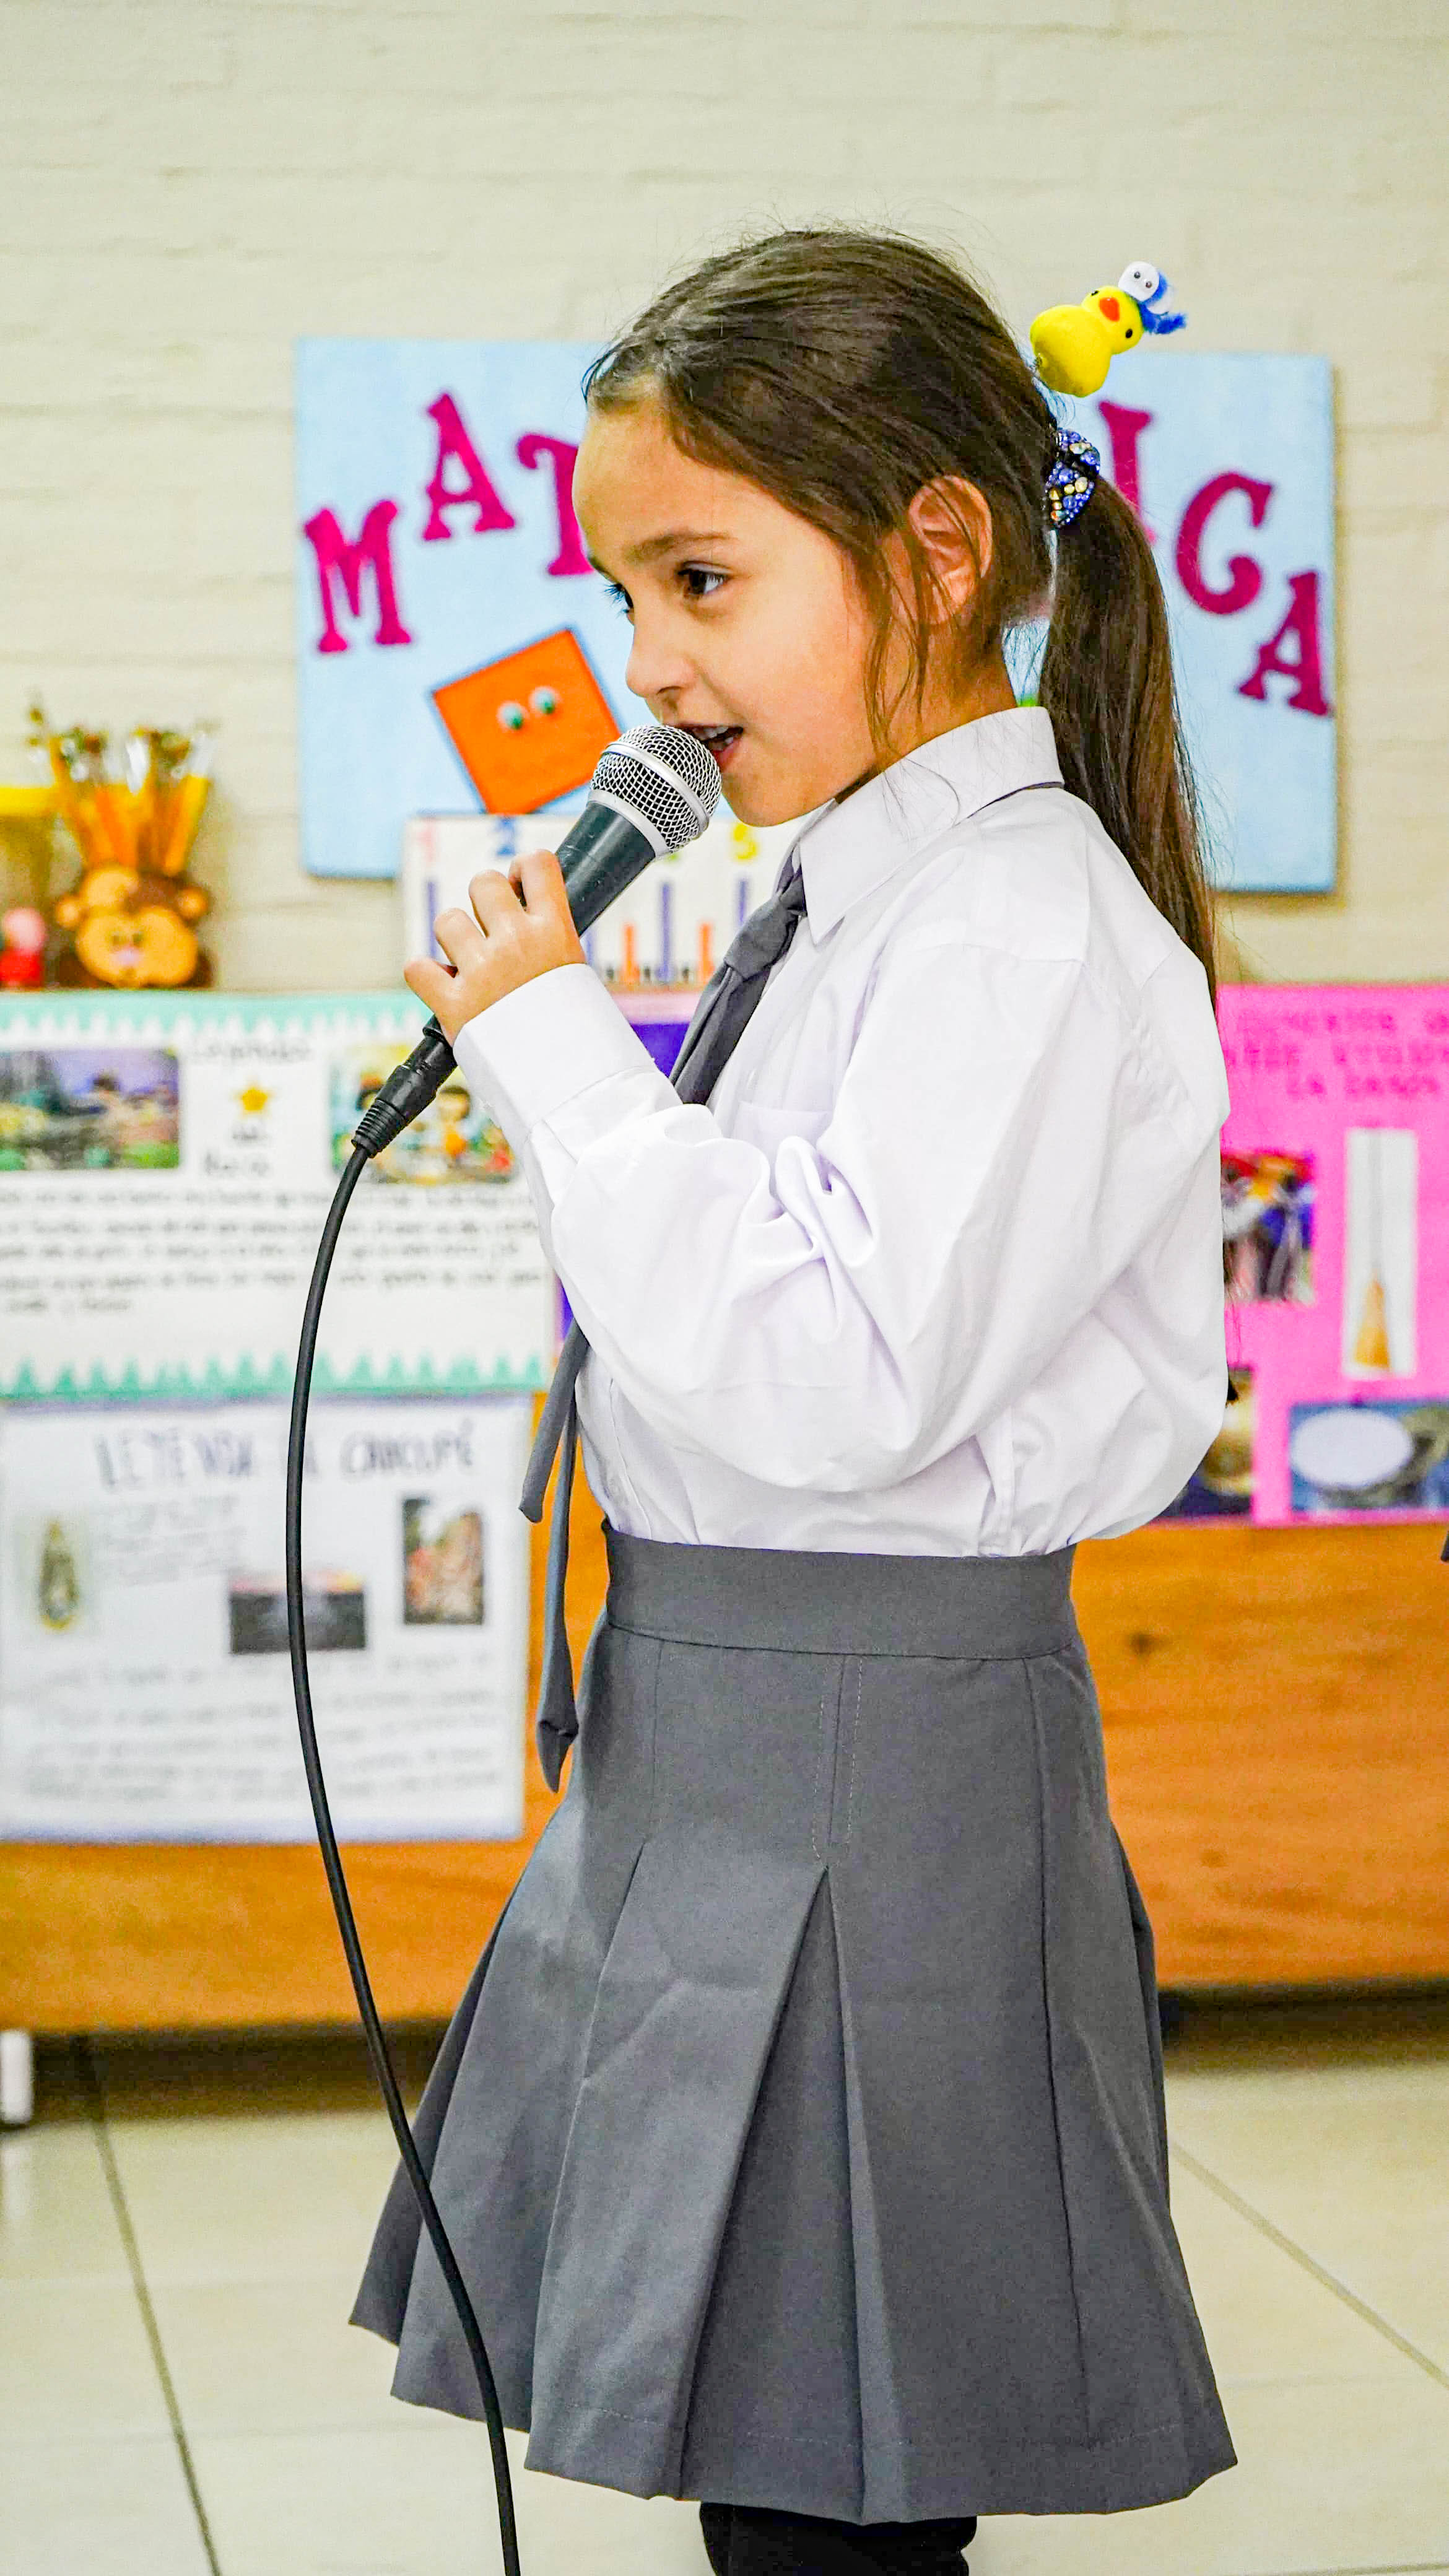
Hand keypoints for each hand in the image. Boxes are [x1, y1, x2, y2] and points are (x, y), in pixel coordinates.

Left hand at [404, 848, 585, 1041]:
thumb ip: (548, 940)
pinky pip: (417, 968)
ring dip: (454, 939)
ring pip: (447, 920)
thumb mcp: (577, 974)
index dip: (523, 870)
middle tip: (492, 931)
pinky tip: (444, 987)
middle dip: (483, 903)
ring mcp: (483, 972)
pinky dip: (425, 977)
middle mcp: (517, 943)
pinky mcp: (454, 1005)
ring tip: (471, 965)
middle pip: (482, 883)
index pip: (538, 865)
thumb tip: (520, 911)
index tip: (519, 885)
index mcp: (555, 932)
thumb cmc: (574, 1032)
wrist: (567, 1083)